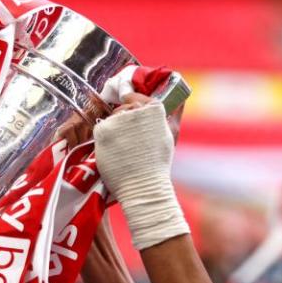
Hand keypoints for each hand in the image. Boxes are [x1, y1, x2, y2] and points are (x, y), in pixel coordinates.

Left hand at [93, 95, 188, 249]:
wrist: (142, 186)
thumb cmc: (158, 164)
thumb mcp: (170, 135)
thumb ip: (175, 113)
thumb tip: (180, 98)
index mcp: (153, 108)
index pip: (137, 96)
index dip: (134, 104)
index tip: (134, 116)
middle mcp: (134, 110)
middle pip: (124, 106)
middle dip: (125, 118)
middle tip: (131, 137)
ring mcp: (117, 119)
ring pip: (112, 116)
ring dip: (116, 127)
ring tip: (124, 146)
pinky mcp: (102, 130)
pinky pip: (102, 127)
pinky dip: (106, 136)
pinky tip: (115, 149)